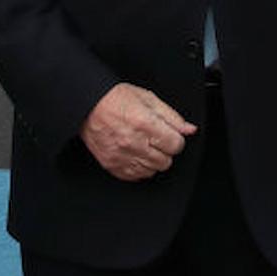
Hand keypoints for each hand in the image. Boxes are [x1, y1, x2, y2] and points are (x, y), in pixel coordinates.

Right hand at [80, 83, 195, 181]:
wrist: (87, 106)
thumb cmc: (115, 98)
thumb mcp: (147, 98)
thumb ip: (171, 116)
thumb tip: (189, 130)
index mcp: (144, 123)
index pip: (176, 145)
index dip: (175, 139)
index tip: (169, 134)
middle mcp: (134, 142)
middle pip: (166, 161)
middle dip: (165, 150)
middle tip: (155, 138)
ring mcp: (122, 156)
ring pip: (152, 170)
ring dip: (153, 159)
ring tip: (144, 145)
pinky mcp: (112, 165)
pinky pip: (135, 176)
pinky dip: (139, 167)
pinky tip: (135, 154)